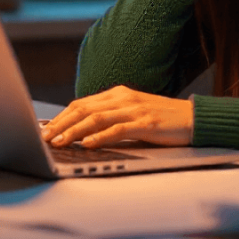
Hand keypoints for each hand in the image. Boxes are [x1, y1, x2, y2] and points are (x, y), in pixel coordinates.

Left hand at [40, 85, 192, 147]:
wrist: (193, 118)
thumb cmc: (162, 119)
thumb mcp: (132, 114)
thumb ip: (110, 118)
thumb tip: (82, 133)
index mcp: (118, 94)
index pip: (82, 104)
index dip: (61, 116)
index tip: (46, 129)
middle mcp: (123, 98)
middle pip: (84, 108)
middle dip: (61, 124)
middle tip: (45, 137)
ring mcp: (135, 109)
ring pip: (96, 118)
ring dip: (74, 131)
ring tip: (59, 141)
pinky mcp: (146, 123)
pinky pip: (118, 129)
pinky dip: (101, 137)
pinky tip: (88, 144)